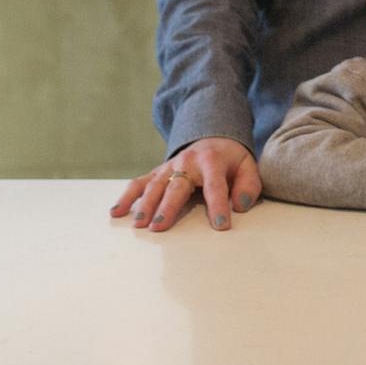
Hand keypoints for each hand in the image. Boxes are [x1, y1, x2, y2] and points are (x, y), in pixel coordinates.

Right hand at [111, 136, 259, 232]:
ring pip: (155, 185)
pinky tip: (117, 212)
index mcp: (212, 161)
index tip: (221, 226)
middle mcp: (187, 162)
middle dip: (168, 206)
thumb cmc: (231, 159)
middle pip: (177, 186)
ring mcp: (169, 167)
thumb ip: (248, 185)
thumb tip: (241, 206)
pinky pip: (139, 183)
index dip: (219, 206)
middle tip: (160, 226)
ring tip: (139, 224)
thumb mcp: (247, 166)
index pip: (216, 185)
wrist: (213, 138)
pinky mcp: (158, 172)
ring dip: (146, 204)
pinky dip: (127, 197)